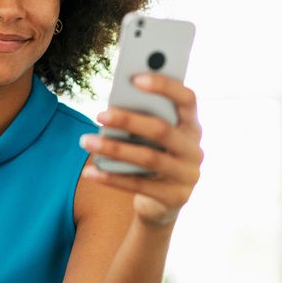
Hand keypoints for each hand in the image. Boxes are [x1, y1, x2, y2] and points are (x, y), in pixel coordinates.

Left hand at [79, 74, 203, 225]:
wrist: (163, 204)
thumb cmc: (153, 156)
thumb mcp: (153, 137)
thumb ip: (144, 119)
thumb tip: (112, 107)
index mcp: (192, 126)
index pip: (187, 99)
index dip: (164, 86)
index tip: (135, 78)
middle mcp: (195, 149)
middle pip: (162, 130)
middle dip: (128, 120)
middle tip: (99, 115)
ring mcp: (188, 175)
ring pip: (148, 158)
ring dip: (114, 149)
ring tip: (86, 141)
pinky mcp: (174, 198)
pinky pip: (138, 186)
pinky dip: (111, 178)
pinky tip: (89, 171)